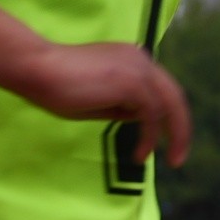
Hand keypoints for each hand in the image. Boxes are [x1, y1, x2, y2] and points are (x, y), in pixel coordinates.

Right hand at [17, 42, 190, 166]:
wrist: (39, 69)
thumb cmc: (57, 85)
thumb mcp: (97, 99)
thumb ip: (121, 105)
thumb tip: (141, 120)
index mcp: (132, 58)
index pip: (161, 88)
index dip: (167, 116)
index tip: (164, 141)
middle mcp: (140, 58)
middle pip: (174, 95)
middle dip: (180, 128)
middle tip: (179, 157)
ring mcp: (138, 68)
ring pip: (170, 105)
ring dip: (174, 136)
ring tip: (171, 161)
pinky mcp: (132, 82)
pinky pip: (152, 115)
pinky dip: (150, 137)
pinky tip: (140, 155)